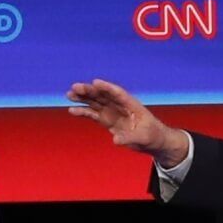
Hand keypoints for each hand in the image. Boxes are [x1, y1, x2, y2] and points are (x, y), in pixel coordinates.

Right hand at [66, 78, 189, 166]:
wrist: (153, 140)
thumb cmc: (153, 136)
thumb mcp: (144, 138)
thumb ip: (130, 138)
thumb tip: (116, 140)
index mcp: (132, 104)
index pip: (118, 93)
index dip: (107, 87)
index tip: (95, 82)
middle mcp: (120, 106)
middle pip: (103, 95)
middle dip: (90, 91)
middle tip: (75, 87)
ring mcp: (113, 112)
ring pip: (95, 102)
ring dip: (83, 98)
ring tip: (69, 94)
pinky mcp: (107, 120)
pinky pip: (93, 114)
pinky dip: (83, 112)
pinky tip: (72, 110)